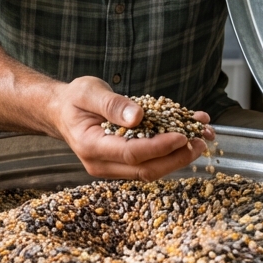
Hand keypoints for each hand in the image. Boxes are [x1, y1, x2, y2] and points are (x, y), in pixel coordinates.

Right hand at [47, 76, 212, 181]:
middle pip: (145, 169)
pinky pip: (149, 162)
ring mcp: (112, 167)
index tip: (182, 135)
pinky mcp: (122, 163)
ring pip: (150, 170)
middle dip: (176, 158)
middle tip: (199, 142)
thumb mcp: (89, 92)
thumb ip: (112, 104)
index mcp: (91, 146)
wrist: (62, 111)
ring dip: (178, 157)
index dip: (159, 146)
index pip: (131, 153)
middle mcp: (101, 163)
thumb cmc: (74, 99)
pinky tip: (188, 134)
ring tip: (200, 138)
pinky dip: (170, 152)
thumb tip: (138, 116)